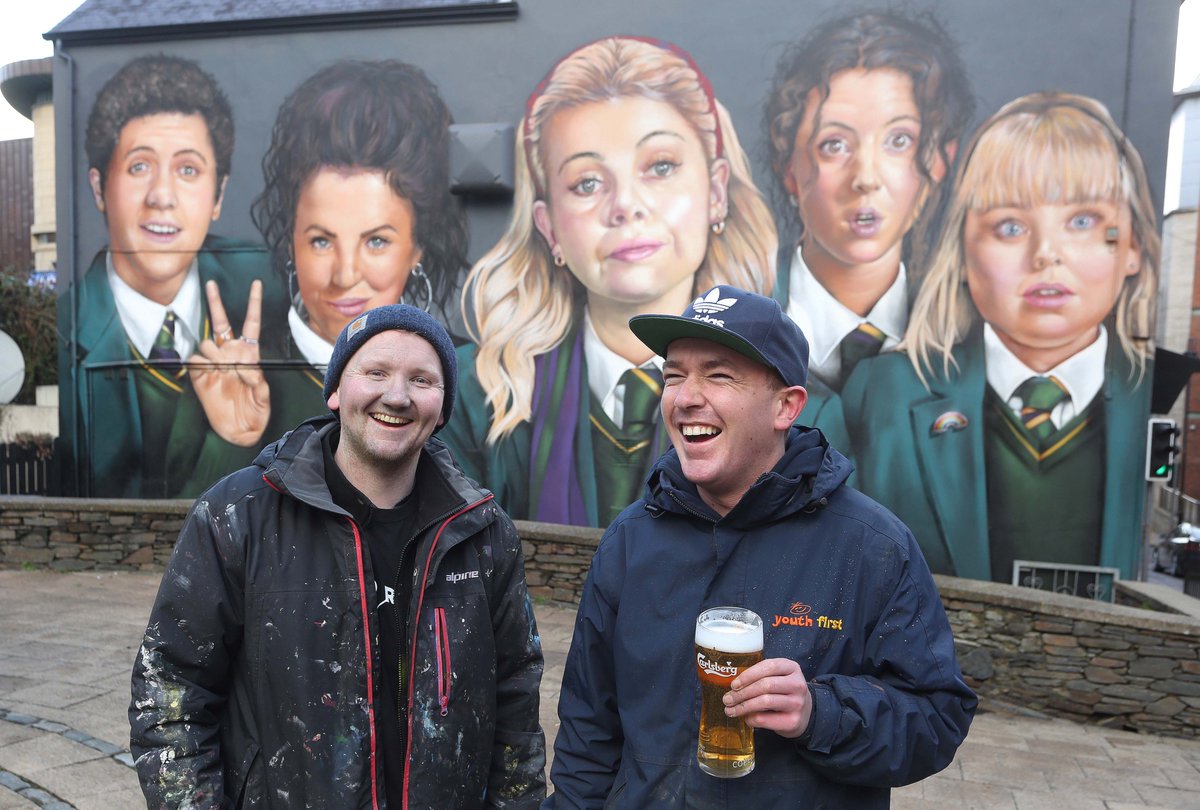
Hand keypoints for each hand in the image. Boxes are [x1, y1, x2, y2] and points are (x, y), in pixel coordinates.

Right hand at [189, 279, 270, 446]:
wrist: (240, 429)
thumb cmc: (256, 411)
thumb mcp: (263, 396)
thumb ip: (256, 379)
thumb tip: (242, 366)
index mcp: (249, 353)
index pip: (251, 323)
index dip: (253, 303)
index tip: (256, 284)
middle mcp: (230, 353)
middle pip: (221, 322)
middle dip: (215, 302)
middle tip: (210, 283)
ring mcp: (214, 362)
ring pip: (207, 343)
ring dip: (215, 353)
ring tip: (224, 369)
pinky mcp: (200, 374)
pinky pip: (195, 361)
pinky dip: (202, 365)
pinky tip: (210, 374)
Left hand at [722, 657, 812, 738]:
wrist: (805, 714)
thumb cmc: (784, 692)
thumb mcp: (778, 678)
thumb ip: (760, 677)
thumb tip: (734, 687)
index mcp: (792, 668)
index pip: (769, 666)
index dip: (749, 674)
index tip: (734, 684)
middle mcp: (797, 684)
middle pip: (766, 685)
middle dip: (743, 693)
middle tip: (727, 699)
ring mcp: (797, 703)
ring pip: (765, 701)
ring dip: (743, 706)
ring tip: (731, 710)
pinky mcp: (793, 721)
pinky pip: (765, 719)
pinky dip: (751, 718)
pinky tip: (745, 718)